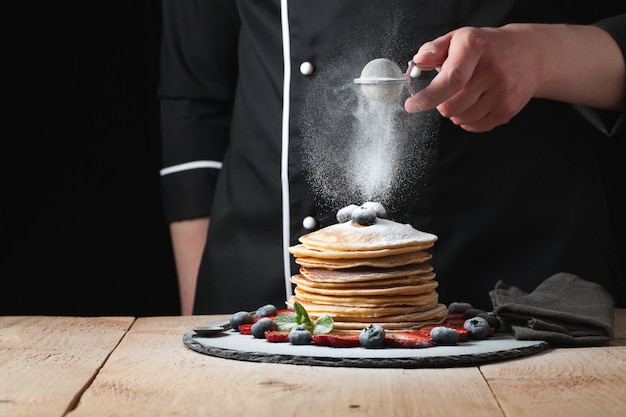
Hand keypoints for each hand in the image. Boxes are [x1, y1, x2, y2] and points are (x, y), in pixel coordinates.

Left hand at [404, 23, 625, 132]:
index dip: (428, 97)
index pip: (451, 79)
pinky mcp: (509, 108)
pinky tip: (476, 103)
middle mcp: (492, 70)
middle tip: (447, 92)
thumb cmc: (485, 48)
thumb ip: (434, 49)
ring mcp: (503, 91)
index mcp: (475, 48)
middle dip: (441, 104)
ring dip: (455, 112)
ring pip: (462, 119)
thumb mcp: (458, 39)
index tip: (412, 105)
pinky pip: (476, 126)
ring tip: (465, 95)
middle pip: (451, 106)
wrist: (529, 54)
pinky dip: (468, 120)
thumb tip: (419, 61)